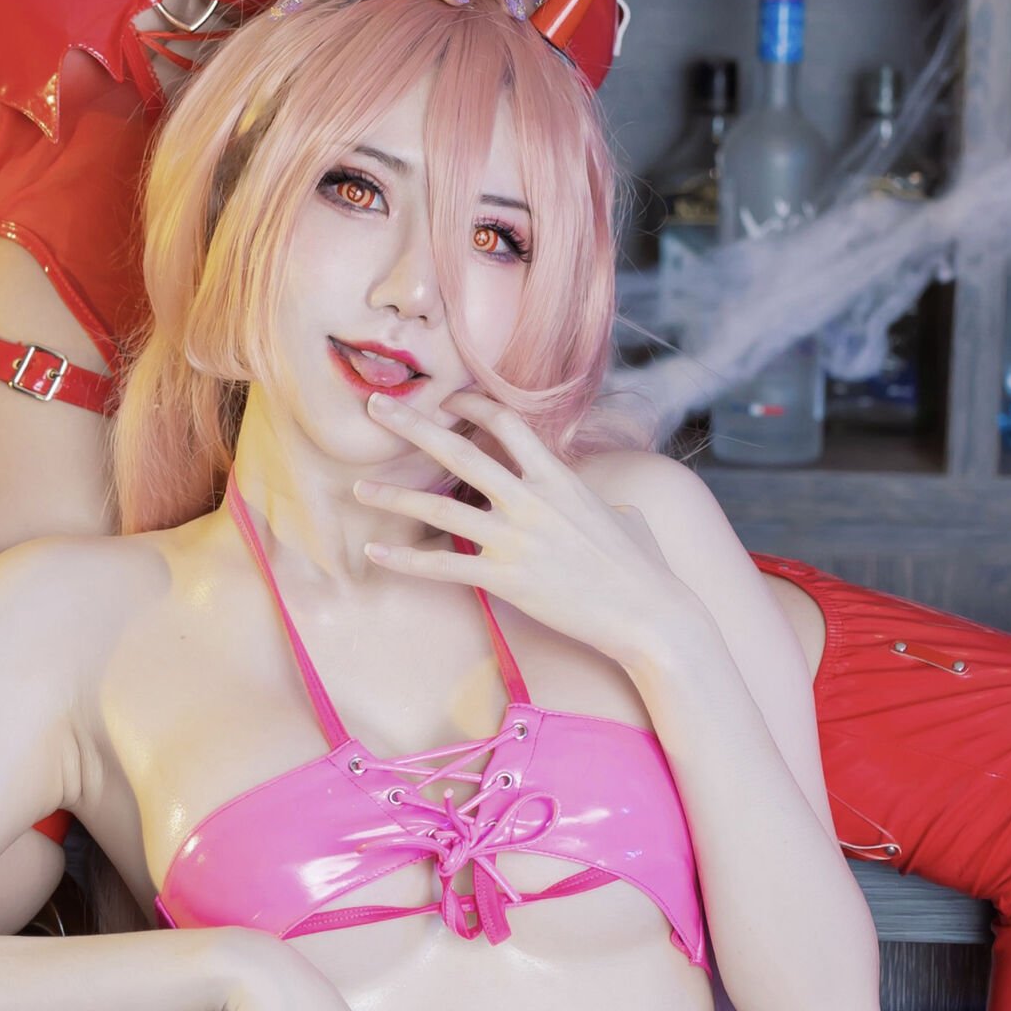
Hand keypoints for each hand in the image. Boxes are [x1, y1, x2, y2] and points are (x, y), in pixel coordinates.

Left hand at [359, 390, 714, 679]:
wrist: (650, 612)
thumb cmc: (637, 565)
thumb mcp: (612, 510)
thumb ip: (580, 493)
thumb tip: (574, 488)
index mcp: (558, 476)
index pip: (507, 421)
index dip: (471, 404)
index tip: (446, 398)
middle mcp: (532, 500)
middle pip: (460, 452)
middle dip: (413, 426)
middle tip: (376, 407)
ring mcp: (517, 541)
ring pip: (440, 509)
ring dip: (395, 495)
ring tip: (359, 487)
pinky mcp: (507, 580)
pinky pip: (444, 566)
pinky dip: (406, 559)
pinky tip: (376, 551)